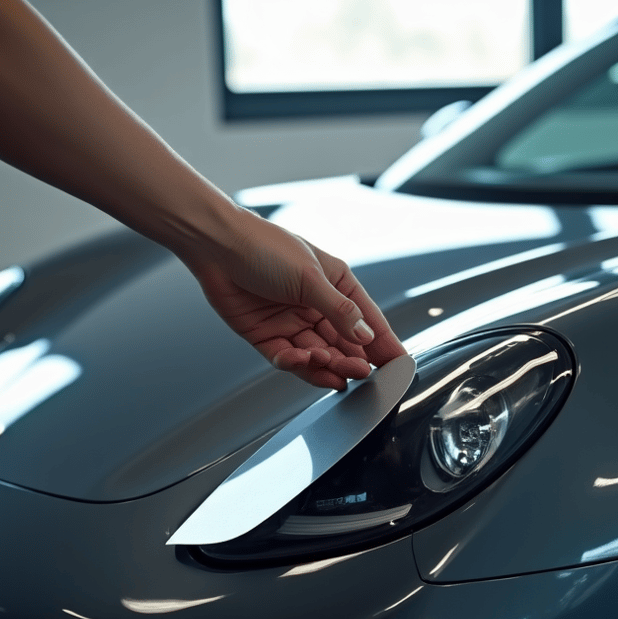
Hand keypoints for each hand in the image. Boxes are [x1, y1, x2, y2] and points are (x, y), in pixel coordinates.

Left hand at [182, 210, 406, 390]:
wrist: (217, 246)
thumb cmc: (264, 247)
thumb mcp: (311, 277)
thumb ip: (340, 311)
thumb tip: (366, 337)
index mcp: (336, 285)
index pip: (368, 320)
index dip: (384, 344)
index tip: (399, 366)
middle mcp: (317, 306)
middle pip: (344, 344)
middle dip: (353, 360)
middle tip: (361, 372)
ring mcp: (293, 323)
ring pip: (319, 356)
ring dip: (326, 364)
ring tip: (333, 369)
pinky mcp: (268, 337)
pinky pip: (289, 359)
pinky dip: (297, 365)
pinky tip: (302, 361)